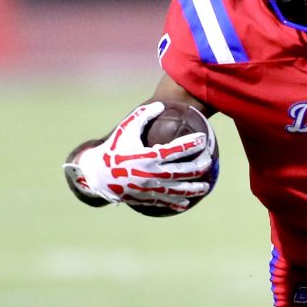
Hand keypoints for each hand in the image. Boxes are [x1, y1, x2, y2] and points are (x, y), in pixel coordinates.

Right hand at [63, 102, 211, 211]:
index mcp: (148, 157)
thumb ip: (143, 116)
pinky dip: (177, 203)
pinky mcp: (146, 198)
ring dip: (194, 189)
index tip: (203, 139)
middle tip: (209, 161)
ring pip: (178, 190)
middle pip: (182, 172)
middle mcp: (151, 174)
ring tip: (206, 187)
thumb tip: (160, 104)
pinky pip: (165, 201)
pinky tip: (186, 203)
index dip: (190, 144)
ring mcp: (150, 188)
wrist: (97, 175)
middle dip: (198, 167)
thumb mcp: (125, 129)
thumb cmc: (114, 149)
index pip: (175, 150)